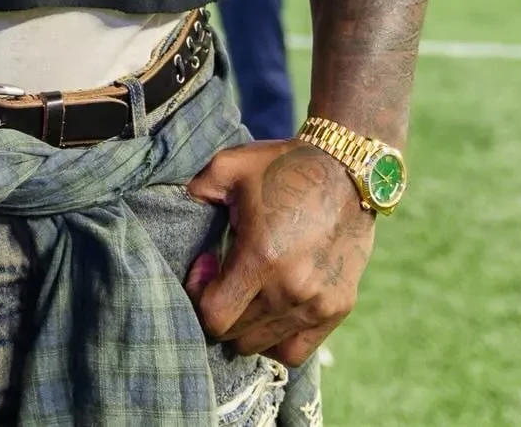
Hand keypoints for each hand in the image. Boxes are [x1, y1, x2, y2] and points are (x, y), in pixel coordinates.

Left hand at [184, 139, 375, 364]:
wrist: (345, 171)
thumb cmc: (282, 167)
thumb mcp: (229, 167)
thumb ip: (196, 193)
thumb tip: (175, 212)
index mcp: (261, 257)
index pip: (214, 316)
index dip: (198, 294)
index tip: (205, 264)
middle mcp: (290, 290)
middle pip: (235, 334)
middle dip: (219, 307)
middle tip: (223, 274)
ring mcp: (317, 304)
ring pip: (261, 345)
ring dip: (245, 323)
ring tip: (247, 288)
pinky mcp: (337, 309)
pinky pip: (296, 352)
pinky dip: (275, 340)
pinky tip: (269, 310)